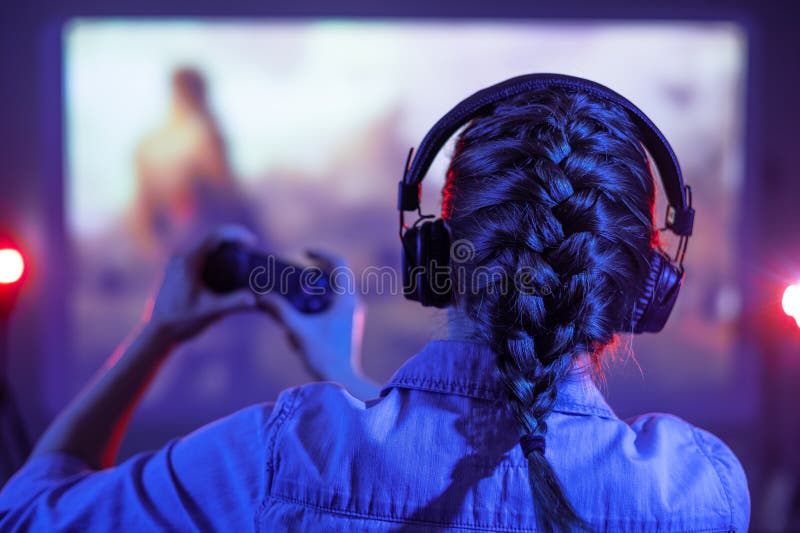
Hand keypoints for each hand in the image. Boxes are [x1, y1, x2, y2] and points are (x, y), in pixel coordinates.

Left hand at [143, 225, 258, 343]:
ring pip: (206, 249)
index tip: (252, 242)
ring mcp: (177, 265)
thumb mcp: (210, 311)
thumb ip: (233, 303)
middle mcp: (181, 259)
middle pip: (212, 240)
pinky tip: (227, 274)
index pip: (215, 235)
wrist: (157, 332)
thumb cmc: (181, 321)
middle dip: (234, 242)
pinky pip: (200, 259)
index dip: (236, 234)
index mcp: (189, 261)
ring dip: (225, 251)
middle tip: (251, 250)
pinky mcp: (177, 273)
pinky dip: (216, 260)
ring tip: (243, 260)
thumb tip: (255, 299)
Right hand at [257, 250, 369, 386]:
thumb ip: (280, 311)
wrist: (343, 381)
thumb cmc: (324, 356)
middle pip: (335, 276)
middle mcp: (353, 303)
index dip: (321, 253)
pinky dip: (317, 305)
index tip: (304, 252)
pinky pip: (333, 306)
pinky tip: (299, 320)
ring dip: (314, 291)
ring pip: (334, 292)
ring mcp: (352, 315)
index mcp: (346, 299)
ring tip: (294, 296)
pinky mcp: (348, 325)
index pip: (339, 263)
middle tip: (294, 272)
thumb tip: (261, 296)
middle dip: (313, 273)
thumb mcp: (298, 331)